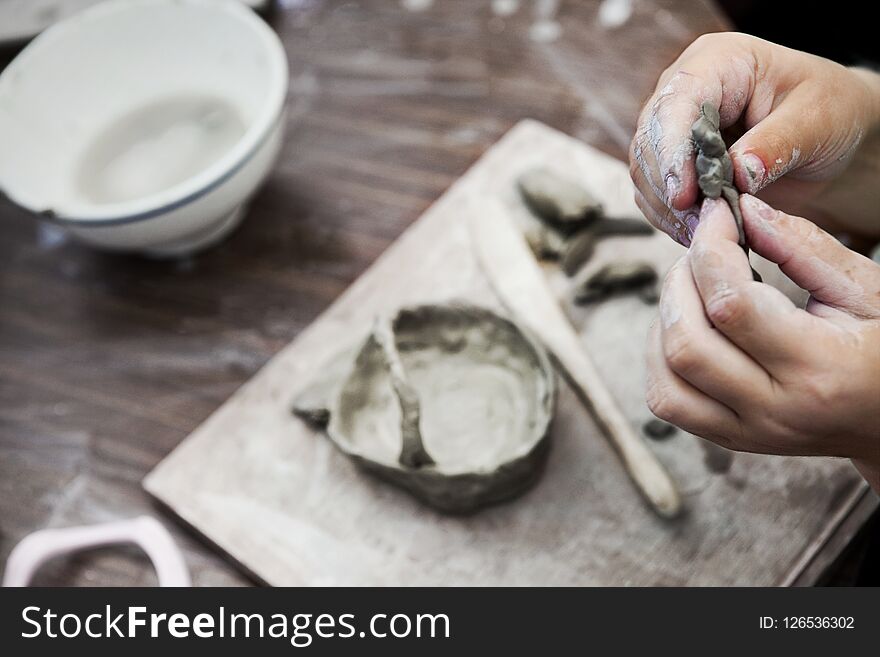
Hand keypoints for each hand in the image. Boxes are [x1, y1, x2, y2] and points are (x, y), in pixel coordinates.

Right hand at [629, 32, 879, 244]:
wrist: (826, 132)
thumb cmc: (828, 110)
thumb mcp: (817, 120)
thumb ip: (777, 144)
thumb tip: (739, 174)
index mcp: (717, 61)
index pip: (676, 104)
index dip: (673, 152)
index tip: (684, 196)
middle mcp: (683, 91)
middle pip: (649, 141)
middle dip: (668, 187)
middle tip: (697, 224)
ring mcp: (672, 128)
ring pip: (645, 172)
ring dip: (667, 208)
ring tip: (703, 232)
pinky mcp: (671, 162)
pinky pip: (654, 194)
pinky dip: (669, 218)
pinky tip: (697, 232)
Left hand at [646, 194, 879, 490]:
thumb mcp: (865, 290)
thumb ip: (804, 247)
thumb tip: (744, 210)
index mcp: (819, 368)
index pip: (732, 305)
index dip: (710, 249)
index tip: (716, 214)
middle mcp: (776, 408)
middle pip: (687, 344)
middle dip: (680, 282)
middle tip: (704, 253)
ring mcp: (748, 431)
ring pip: (666, 378)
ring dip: (665, 321)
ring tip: (695, 289)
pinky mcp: (730, 438)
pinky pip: (668, 401)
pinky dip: (661, 357)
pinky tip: (689, 326)